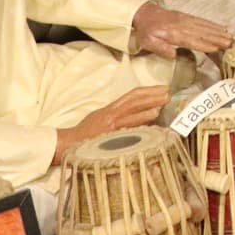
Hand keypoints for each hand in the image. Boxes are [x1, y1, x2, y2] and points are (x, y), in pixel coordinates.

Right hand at [53, 86, 168, 163]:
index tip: (162, 89)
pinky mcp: (108, 136)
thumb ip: (118, 115)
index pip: (131, 95)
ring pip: (131, 113)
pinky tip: (150, 122)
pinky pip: (125, 129)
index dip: (148, 91)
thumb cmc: (85, 134)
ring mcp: (109, 125)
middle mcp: (110, 114)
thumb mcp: (100, 118)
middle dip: (152, 96)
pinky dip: (139, 125)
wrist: (67, 145)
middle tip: (168, 94)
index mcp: (109, 109)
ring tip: (162, 105)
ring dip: (148, 109)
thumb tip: (139, 113)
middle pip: (134, 101)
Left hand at [131, 1, 232, 57]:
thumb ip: (160, 48)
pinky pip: (202, 21)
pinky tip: (220, 27)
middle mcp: (182, 26)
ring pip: (205, 26)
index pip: (192, 41)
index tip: (216, 48)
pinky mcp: (188, 17)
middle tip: (229, 43)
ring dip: (218, 31)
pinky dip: (213, 24)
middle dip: (217, 38)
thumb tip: (174, 55)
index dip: (204, 45)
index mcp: (173, 34)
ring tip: (229, 37)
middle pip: (202, 33)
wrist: (145, 13)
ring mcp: (186, 20)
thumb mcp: (147, 42)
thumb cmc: (146, 31)